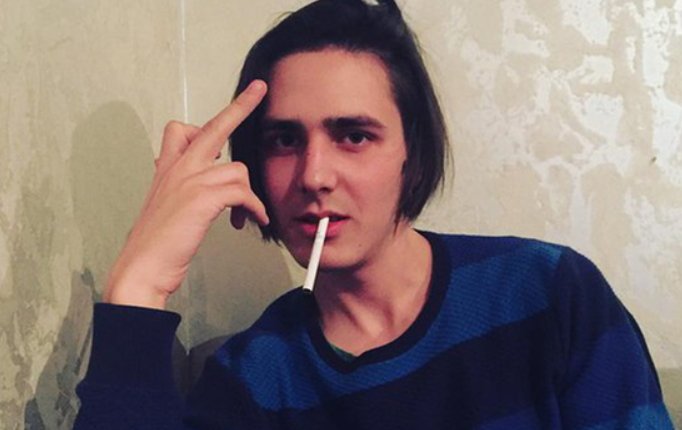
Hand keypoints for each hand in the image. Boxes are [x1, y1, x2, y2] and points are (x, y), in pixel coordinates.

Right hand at [103, 80, 268, 309]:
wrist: (141, 269)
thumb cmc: (156, 244)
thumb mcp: (165, 207)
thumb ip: (179, 188)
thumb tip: (197, 184)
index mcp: (167, 168)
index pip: (183, 129)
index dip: (206, 122)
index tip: (225, 111)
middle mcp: (178, 168)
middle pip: (214, 126)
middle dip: (240, 105)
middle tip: (259, 89)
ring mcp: (189, 180)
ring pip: (237, 169)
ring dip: (249, 195)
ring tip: (249, 215)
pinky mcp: (201, 198)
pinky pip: (242, 192)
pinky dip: (253, 208)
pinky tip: (252, 221)